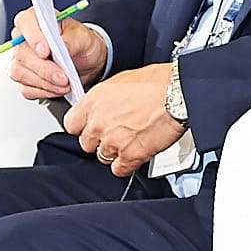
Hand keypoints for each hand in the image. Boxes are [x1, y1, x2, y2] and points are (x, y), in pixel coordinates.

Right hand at [11, 9, 108, 100]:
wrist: (87, 61)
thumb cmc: (81, 43)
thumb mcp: (84, 37)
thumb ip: (73, 39)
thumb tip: (64, 45)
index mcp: (36, 20)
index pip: (25, 22)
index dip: (33, 37)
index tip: (46, 51)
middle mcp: (25, 39)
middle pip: (22, 53)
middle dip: (44, 68)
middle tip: (63, 76)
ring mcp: (22, 60)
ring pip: (20, 73)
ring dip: (45, 82)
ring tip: (65, 84)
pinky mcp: (25, 78)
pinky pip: (26, 88)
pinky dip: (45, 91)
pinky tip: (58, 88)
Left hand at [64, 62, 182, 178]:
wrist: (178, 93)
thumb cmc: (156, 82)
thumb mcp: (120, 81)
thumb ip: (105, 99)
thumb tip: (103, 106)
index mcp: (93, 102)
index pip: (71, 125)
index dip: (83, 127)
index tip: (90, 126)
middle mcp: (98, 122)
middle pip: (87, 143)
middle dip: (100, 140)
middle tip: (116, 132)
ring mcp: (113, 141)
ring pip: (103, 157)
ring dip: (115, 152)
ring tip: (130, 140)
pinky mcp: (130, 155)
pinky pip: (119, 169)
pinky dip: (127, 165)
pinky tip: (136, 153)